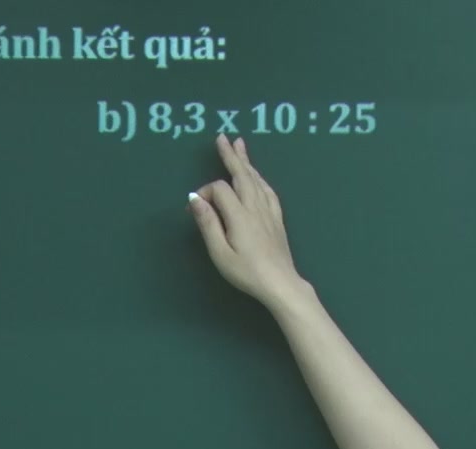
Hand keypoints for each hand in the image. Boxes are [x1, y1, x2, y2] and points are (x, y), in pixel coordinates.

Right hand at [188, 134, 303, 307]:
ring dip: (247, 162)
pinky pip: (268, 191)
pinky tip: (258, 176)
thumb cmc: (247, 272)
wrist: (280, 284)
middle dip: (231, 156)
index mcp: (239, 214)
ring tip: (240, 145)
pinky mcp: (277, 219)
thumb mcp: (220, 253)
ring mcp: (269, 212)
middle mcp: (256, 207)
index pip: (220, 189)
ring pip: (257, 180)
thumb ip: (208, 224)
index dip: (205, 193)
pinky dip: (260, 178)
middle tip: (223, 137)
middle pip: (242, 175)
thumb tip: (195, 198)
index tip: (194, 208)